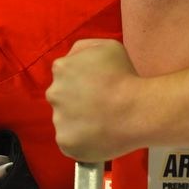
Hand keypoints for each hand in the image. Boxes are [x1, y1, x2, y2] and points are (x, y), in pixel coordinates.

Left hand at [46, 39, 143, 162]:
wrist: (135, 111)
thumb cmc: (125, 75)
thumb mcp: (108, 46)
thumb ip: (84, 48)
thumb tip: (74, 58)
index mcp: (62, 68)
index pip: (65, 73)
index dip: (83, 78)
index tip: (100, 84)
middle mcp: (53, 93)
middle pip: (62, 97)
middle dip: (78, 99)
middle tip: (102, 103)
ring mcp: (58, 120)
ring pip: (66, 120)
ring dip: (80, 120)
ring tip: (105, 120)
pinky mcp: (65, 143)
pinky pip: (72, 141)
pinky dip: (84, 139)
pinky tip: (102, 134)